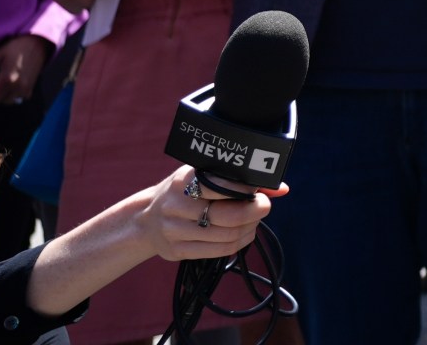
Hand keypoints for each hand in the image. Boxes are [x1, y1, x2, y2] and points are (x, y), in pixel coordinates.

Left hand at [0, 34, 50, 105]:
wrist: (36, 44)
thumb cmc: (12, 48)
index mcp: (6, 80)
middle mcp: (17, 87)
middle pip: (1, 102)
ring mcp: (26, 89)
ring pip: (11, 102)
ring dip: (5, 98)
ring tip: (2, 87)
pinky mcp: (32, 88)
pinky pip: (20, 99)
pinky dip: (14, 96)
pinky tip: (13, 87)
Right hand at [134, 166, 274, 261]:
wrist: (145, 218)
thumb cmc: (184, 191)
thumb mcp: (203, 175)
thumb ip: (240, 179)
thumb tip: (282, 188)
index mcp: (183, 182)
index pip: (222, 186)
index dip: (247, 190)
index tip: (259, 190)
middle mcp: (175, 206)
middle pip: (228, 216)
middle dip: (254, 212)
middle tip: (263, 206)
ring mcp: (174, 231)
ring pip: (226, 236)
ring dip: (249, 229)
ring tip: (254, 220)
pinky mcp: (176, 251)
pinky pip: (217, 251)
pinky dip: (239, 243)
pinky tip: (244, 234)